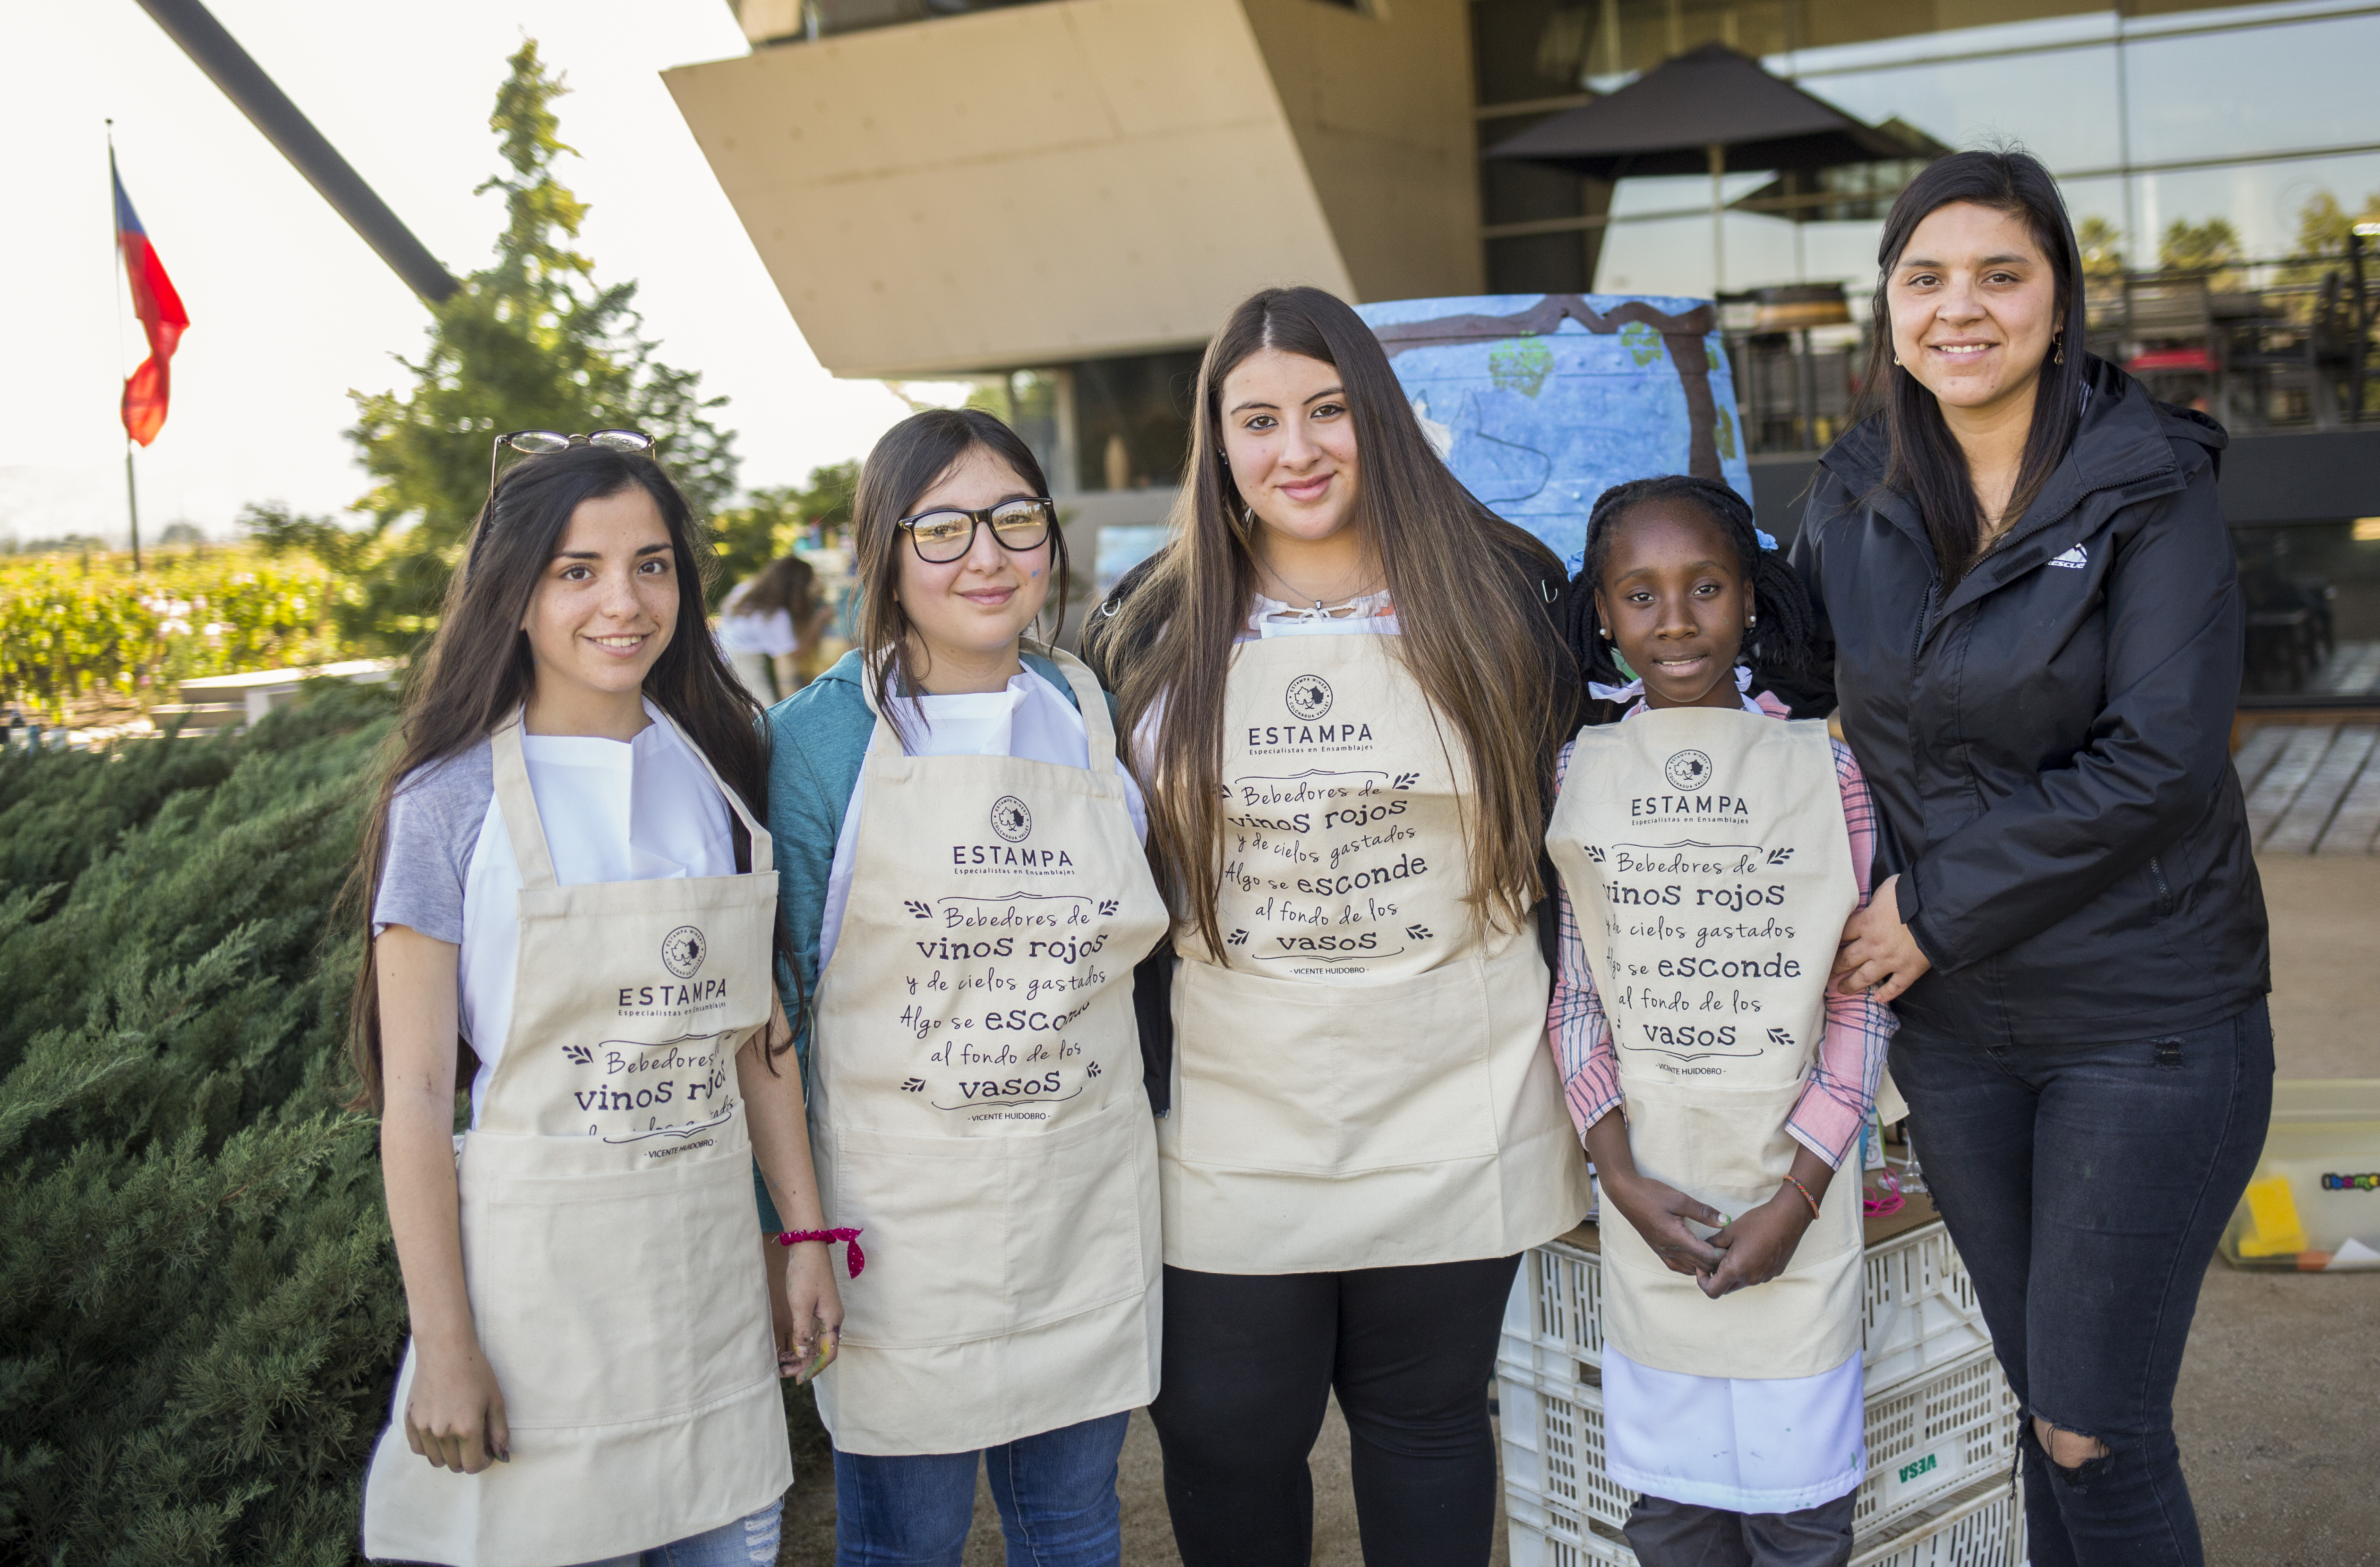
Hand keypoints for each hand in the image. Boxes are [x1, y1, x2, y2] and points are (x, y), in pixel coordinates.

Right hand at [404, 1338, 508, 1471]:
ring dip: (448, 1455)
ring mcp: (424, 1428)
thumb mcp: (495, 1399)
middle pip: (455, 1465)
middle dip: (467, 1459)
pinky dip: (429, 1447)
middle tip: (473, 1444)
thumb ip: (499, 1431)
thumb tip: (501, 1454)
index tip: (486, 1454)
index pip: (473, 1465)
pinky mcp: (410, 1421)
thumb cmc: (474, 1371)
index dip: (483, 1463)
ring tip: (456, 1439)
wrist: (444, 1350)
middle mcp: (443, 1433)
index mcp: (467, 1429)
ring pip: (436, 1460)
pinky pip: (418, 1449)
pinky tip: (439, 1434)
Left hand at [779, 1240, 845, 1381]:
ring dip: (802, 1355)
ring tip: (782, 1364)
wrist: (808, 1247)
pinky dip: (801, 1343)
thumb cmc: (805, 1274)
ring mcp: (827, 1314)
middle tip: (784, 1373)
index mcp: (832, 1320)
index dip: (814, 1369)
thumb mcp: (800, 1304)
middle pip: (822, 1350)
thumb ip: (803, 1331)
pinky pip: (813, 1332)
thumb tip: (803, 1355)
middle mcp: (833, 1319)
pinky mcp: (819, 1308)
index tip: (798, 1379)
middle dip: (805, 1365)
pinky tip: (788, 1348)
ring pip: (817, 1342)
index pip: (828, 1353)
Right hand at [1602, 1171, 1728, 1276]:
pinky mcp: (1658, 1250)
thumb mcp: (1680, 1199)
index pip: (1707, 1258)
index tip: (1733, 1246)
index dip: (1723, 1255)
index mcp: (1676, 1239)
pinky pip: (1678, 1266)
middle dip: (1717, 1262)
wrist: (1625, 1194)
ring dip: (1704, 1266)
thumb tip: (1725, 1221)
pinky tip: (1697, 1258)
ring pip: (1689, 1270)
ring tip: (1716, 1254)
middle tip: (1730, 1251)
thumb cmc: (1651, 1194)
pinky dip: (1691, 1266)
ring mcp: (1662, 1252)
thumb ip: (1704, 1212)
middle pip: (1701, 1267)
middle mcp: (1669, 1251)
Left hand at [1701, 1192, 1813, 1297]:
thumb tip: (1705, 1249)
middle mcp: (1750, 1279)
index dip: (1703, 1281)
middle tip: (1716, 1258)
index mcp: (1736, 1269)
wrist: (1788, 1218)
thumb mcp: (1729, 1231)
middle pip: (1726, 1288)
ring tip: (1735, 1250)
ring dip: (1734, 1272)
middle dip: (1717, 1277)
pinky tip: (1751, 1249)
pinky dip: (1748, 1268)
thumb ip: (1713, 1244)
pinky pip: (1755, 1276)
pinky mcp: (1774, 1273)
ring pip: (1741, 1282)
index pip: (1712, 1291)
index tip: (1703, 1266)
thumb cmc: (1757, 1223)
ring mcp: (1764, 1278)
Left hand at [1832, 874, 1931, 1003]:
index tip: (1823, 948)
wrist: (1940, 911)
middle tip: (1825, 973)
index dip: (1831, 941)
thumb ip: (1876, 900)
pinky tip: (1878, 998)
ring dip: (1850, 984)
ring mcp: (1890, 960)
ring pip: (1864, 977)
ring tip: (1840, 990)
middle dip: (1834, 967)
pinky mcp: (1908, 970)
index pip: (1841, 934)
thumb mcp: (1888, 889)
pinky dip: (1887, 994)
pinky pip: (1895, 986)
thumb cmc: (1913, 895)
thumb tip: (1875, 903)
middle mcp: (1873, 945)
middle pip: (1846, 959)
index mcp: (1866, 923)